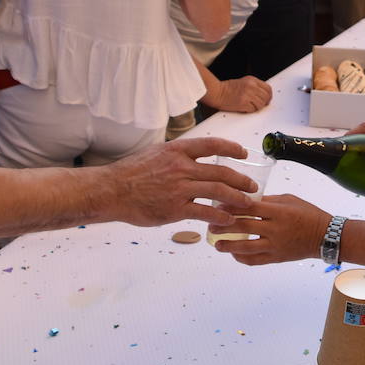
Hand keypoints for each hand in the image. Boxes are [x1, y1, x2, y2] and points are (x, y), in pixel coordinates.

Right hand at [103, 136, 255, 227]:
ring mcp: (179, 188)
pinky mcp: (175, 209)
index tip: (243, 153)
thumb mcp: (155, 153)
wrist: (112, 191)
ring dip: (237, 198)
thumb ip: (177, 155)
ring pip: (218, 192)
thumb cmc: (130, 173)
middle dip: (241, 179)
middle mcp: (181, 167)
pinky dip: (220, 216)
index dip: (231, 148)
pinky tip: (228, 220)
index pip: (212, 145)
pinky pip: (204, 212)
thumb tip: (193, 157)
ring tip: (248, 203)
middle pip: (221, 172)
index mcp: (177, 150)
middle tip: (253, 185)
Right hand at [203, 75, 272, 112]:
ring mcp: (248, 94)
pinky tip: (245, 107)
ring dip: (257, 107)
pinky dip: (250, 110)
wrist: (217, 92)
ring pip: (261, 104)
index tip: (267, 99)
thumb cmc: (228, 88)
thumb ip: (254, 86)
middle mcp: (251, 86)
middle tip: (260, 105)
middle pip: (266, 97)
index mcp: (252, 80)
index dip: (269, 95)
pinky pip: (253, 109)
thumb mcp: (244, 82)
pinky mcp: (244, 103)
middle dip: (265, 103)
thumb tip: (264, 95)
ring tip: (251, 106)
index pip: (268, 88)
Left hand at [212, 194, 330, 264]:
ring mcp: (275, 245)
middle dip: (224, 225)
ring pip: (246, 247)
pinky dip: (242, 258)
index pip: (248, 207)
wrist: (326, 236)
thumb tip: (245, 199)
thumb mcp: (289, 199)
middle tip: (210, 225)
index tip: (217, 205)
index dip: (230, 206)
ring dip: (228, 245)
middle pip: (243, 226)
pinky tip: (234, 254)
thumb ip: (268, 200)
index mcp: (278, 211)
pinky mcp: (277, 258)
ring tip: (217, 244)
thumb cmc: (308, 213)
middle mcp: (275, 229)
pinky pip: (255, 261)